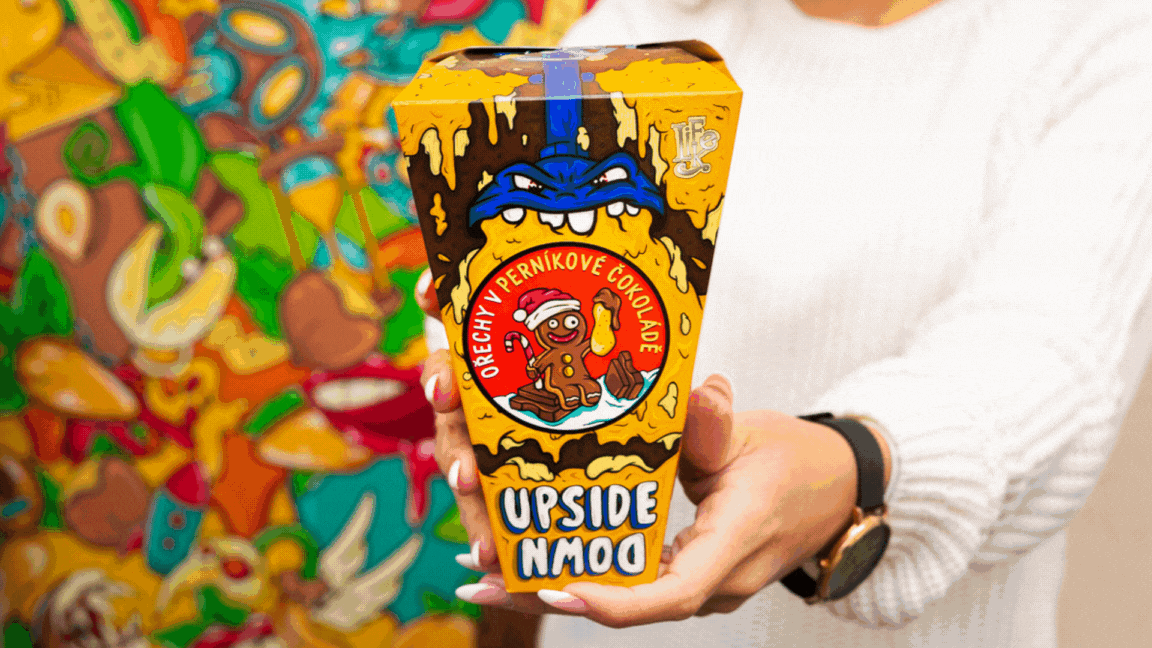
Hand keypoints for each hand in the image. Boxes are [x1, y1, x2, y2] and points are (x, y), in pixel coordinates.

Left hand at [414, 270, 882, 627]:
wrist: (837, 488)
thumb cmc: (796, 459)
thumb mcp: (755, 432)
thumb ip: (719, 422)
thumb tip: (701, 393)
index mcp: (734, 542)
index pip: (672, 593)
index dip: (614, 600)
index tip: (557, 588)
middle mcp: (717, 580)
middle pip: (632, 607)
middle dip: (554, 597)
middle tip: (483, 582)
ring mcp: (705, 584)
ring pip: (628, 601)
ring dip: (559, 589)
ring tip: (489, 573)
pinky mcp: (693, 576)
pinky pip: (636, 587)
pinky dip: (586, 577)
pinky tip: (536, 558)